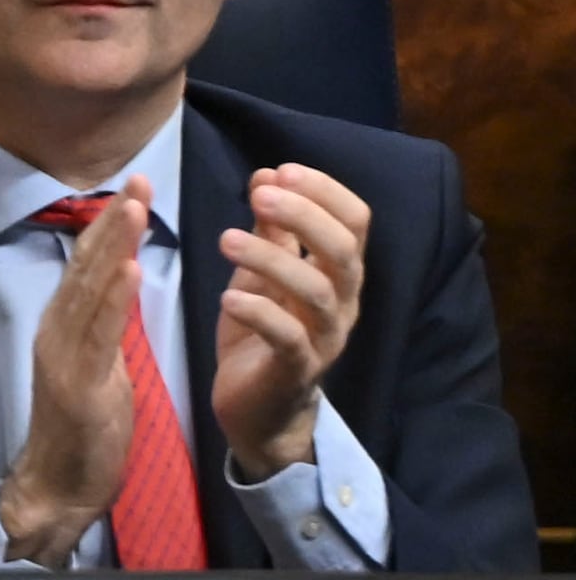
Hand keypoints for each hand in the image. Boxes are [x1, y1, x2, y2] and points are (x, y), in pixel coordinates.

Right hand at [0, 183, 152, 564]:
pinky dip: (115, 298)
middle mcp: (58, 331)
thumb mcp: (100, 370)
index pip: (88, 266)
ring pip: (90, 290)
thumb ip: (106, 329)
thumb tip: (123, 291)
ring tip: (135, 207)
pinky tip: (131, 270)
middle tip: (137, 176)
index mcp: (65, 327)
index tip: (134, 187)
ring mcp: (64, 355)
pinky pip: (99, 333)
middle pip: (86, 266)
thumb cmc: (85, 433)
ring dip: (113, 246)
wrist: (60, 486)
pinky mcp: (79, 384)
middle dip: (112, 219)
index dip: (110, 224)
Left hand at [211, 161, 369, 482]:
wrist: (258, 409)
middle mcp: (341, 304)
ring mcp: (324, 339)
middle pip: (345, 253)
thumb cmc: (262, 332)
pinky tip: (229, 297)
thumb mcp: (261, 273)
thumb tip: (267, 175)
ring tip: (225, 239)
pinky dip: (260, 314)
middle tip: (262, 196)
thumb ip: (270, 231)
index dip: (325, 192)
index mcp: (337, 274)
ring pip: (317, 294)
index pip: (355, 223)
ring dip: (273, 260)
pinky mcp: (296, 371)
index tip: (281, 170)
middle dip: (306, 217)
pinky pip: (290, 340)